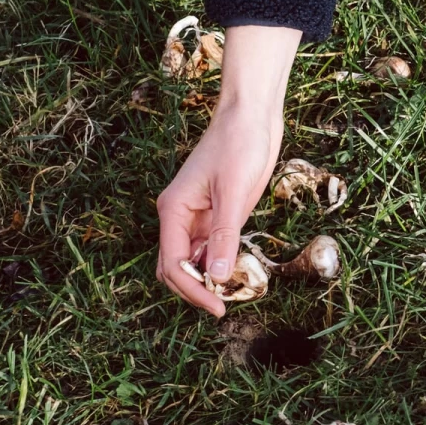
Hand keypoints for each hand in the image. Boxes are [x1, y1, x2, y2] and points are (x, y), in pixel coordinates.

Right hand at [155, 25, 300, 316]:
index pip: (174, 264)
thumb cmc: (239, 145)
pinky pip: (211, 247)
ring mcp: (198, 216)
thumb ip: (224, 234)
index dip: (193, 289)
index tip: (218, 307)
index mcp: (174, 210)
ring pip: (194, 260)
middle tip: (224, 306)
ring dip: (208, 278)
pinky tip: (240, 270)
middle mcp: (180, 216)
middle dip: (195, 288)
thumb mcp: (234, 193)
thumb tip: (217, 275)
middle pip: (175, 267)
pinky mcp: (217, 213)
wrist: (252, 117)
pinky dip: (221, 262)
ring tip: (236, 292)